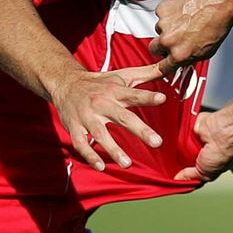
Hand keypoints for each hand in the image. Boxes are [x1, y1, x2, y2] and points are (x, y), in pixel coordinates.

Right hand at [49, 64, 165, 170]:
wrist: (64, 82)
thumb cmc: (100, 83)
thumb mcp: (122, 76)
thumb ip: (146, 74)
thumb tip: (168, 66)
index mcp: (114, 91)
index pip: (133, 94)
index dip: (147, 96)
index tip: (162, 98)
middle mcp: (101, 103)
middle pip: (122, 117)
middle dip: (140, 129)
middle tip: (157, 142)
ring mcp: (86, 116)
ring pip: (100, 134)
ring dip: (113, 149)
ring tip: (127, 163)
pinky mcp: (74, 127)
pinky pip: (81, 144)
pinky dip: (89, 156)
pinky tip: (101, 166)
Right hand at [153, 0, 232, 71]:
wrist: (218, 2)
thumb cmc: (216, 24)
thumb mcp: (206, 52)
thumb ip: (189, 58)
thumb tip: (182, 61)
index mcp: (179, 55)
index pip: (162, 68)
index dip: (159, 68)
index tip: (155, 68)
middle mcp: (169, 41)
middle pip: (154, 48)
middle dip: (161, 46)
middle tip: (173, 40)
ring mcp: (164, 24)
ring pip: (159, 29)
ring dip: (168, 28)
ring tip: (185, 22)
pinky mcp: (162, 9)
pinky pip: (161, 15)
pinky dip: (169, 14)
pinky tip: (183, 12)